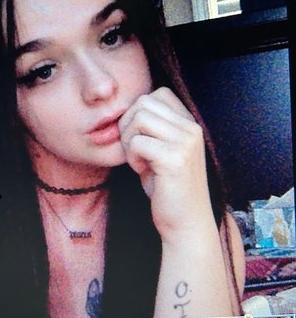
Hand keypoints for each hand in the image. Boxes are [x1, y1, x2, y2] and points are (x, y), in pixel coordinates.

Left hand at [119, 87, 213, 240]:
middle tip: (134, 150)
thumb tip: (127, 108)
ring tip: (139, 160)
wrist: (185, 223)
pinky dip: (131, 157)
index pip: (157, 93)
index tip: (140, 137)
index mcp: (190, 123)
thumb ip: (151, 127)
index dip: (138, 112)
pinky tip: (142, 171)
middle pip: (143, 102)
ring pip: (138, 118)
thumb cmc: (167, 188)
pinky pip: (137, 142)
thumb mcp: (161, 149)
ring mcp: (185, 142)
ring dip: (129, 140)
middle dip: (128, 124)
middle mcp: (191, 128)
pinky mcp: (174, 159)